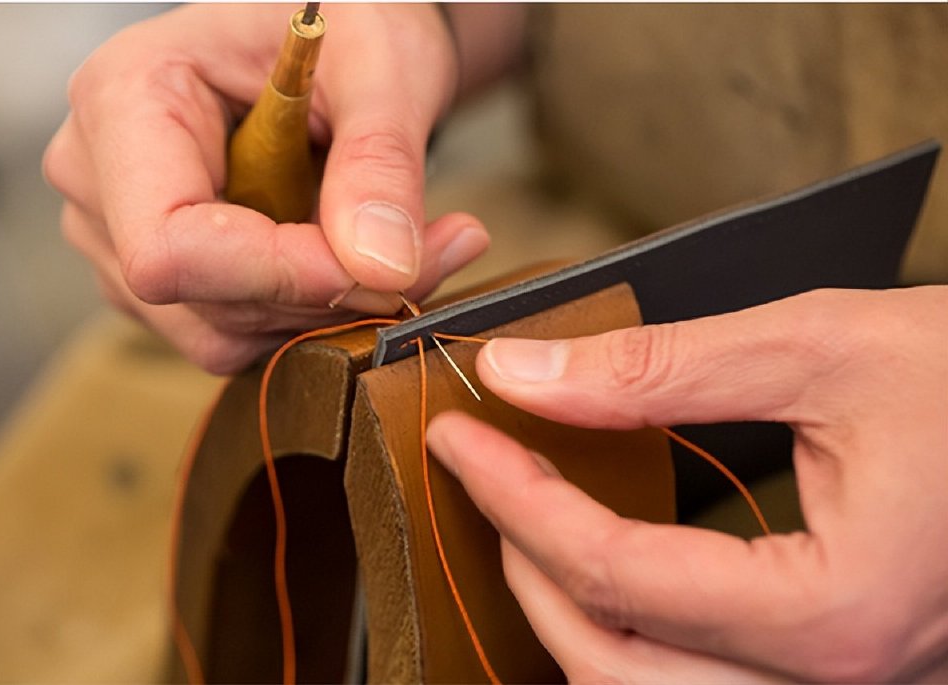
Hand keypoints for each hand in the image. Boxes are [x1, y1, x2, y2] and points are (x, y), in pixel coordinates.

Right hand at [43, 4, 523, 372]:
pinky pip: (234, 334)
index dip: (277, 274)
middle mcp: (101, 176)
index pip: (169, 244)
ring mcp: (120, 234)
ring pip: (221, 331)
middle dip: (323, 294)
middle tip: (425, 253)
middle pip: (199, 298)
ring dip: (323, 310)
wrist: (337, 42)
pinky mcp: (162, 276)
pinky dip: (306, 315)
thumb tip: (381, 266)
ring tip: (392, 244)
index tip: (377, 267)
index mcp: (125, 96)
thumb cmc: (346, 24)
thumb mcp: (383, 67)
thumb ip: (381, 160)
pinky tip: (346, 259)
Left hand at [428, 287, 947, 681]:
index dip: (516, 498)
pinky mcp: (846, 675)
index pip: (615, 572)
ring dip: (569, 620)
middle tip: (482, 483)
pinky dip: (633, 637)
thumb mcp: (818, 346)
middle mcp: (840, 684)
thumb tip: (524, 373)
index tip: (459, 436)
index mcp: (835, 612)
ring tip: (528, 529)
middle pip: (614, 666)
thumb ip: (659, 370)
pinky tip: (612, 571)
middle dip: (526, 570)